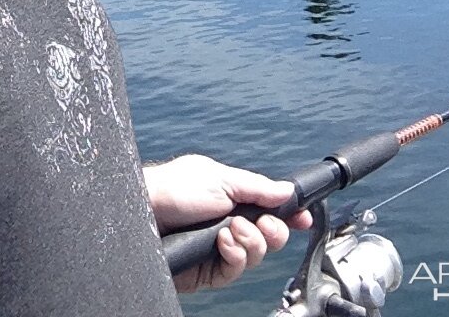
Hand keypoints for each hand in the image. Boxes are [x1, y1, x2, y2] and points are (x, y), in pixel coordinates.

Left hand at [143, 154, 311, 292]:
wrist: (145, 210)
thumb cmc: (175, 188)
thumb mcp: (221, 179)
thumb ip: (256, 187)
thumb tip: (286, 189)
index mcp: (233, 198)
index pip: (269, 209)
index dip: (288, 215)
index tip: (302, 218)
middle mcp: (229, 224)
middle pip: (269, 236)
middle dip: (273, 230)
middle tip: (266, 223)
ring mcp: (219, 248)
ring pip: (256, 255)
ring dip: (250, 241)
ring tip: (232, 228)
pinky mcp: (209, 270)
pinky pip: (235, 270)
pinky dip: (235, 255)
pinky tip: (223, 242)